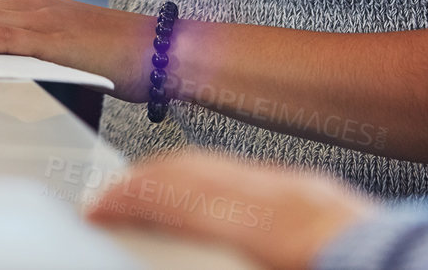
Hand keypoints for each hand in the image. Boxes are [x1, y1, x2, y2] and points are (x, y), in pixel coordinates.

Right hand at [86, 151, 376, 269]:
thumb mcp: (264, 258)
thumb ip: (213, 249)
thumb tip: (169, 245)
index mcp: (270, 222)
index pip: (174, 191)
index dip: (124, 200)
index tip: (97, 213)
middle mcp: (289, 193)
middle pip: (193, 169)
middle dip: (144, 184)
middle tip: (111, 206)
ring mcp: (312, 191)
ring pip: (225, 170)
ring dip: (179, 184)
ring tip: (153, 209)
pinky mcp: (330, 200)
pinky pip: (255, 179)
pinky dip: (217, 190)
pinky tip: (214, 213)